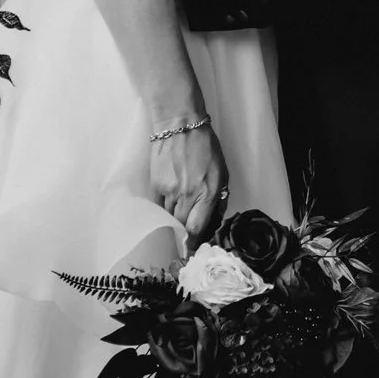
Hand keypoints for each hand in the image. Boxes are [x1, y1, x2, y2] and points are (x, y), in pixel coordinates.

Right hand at [150, 123, 228, 250]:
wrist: (179, 126)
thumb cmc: (205, 146)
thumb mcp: (222, 172)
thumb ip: (219, 197)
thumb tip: (213, 218)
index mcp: (208, 192)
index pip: (197, 229)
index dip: (193, 244)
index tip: (192, 251)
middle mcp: (188, 195)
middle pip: (182, 227)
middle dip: (184, 236)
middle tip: (186, 239)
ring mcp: (170, 191)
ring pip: (170, 218)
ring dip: (174, 222)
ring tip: (179, 218)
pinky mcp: (156, 185)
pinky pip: (159, 207)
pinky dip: (164, 210)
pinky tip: (169, 205)